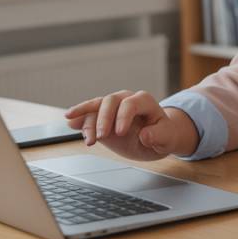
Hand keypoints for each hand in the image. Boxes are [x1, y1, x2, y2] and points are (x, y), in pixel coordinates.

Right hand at [64, 90, 197, 161]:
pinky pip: (89, 114)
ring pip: (96, 106)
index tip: (120, 133)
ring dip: (87, 118)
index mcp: (144, 101)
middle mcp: (126, 99)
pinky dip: (80, 118)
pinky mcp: (102, 116)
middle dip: (103, 118)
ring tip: (82, 134)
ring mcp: (113, 107)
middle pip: (110, 101)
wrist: (156, 137)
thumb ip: (159, 136)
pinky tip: (70, 122)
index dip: (124, 116)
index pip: (131, 103)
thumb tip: (145, 135)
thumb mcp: (167, 138)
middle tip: (101, 137)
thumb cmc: (163, 135)